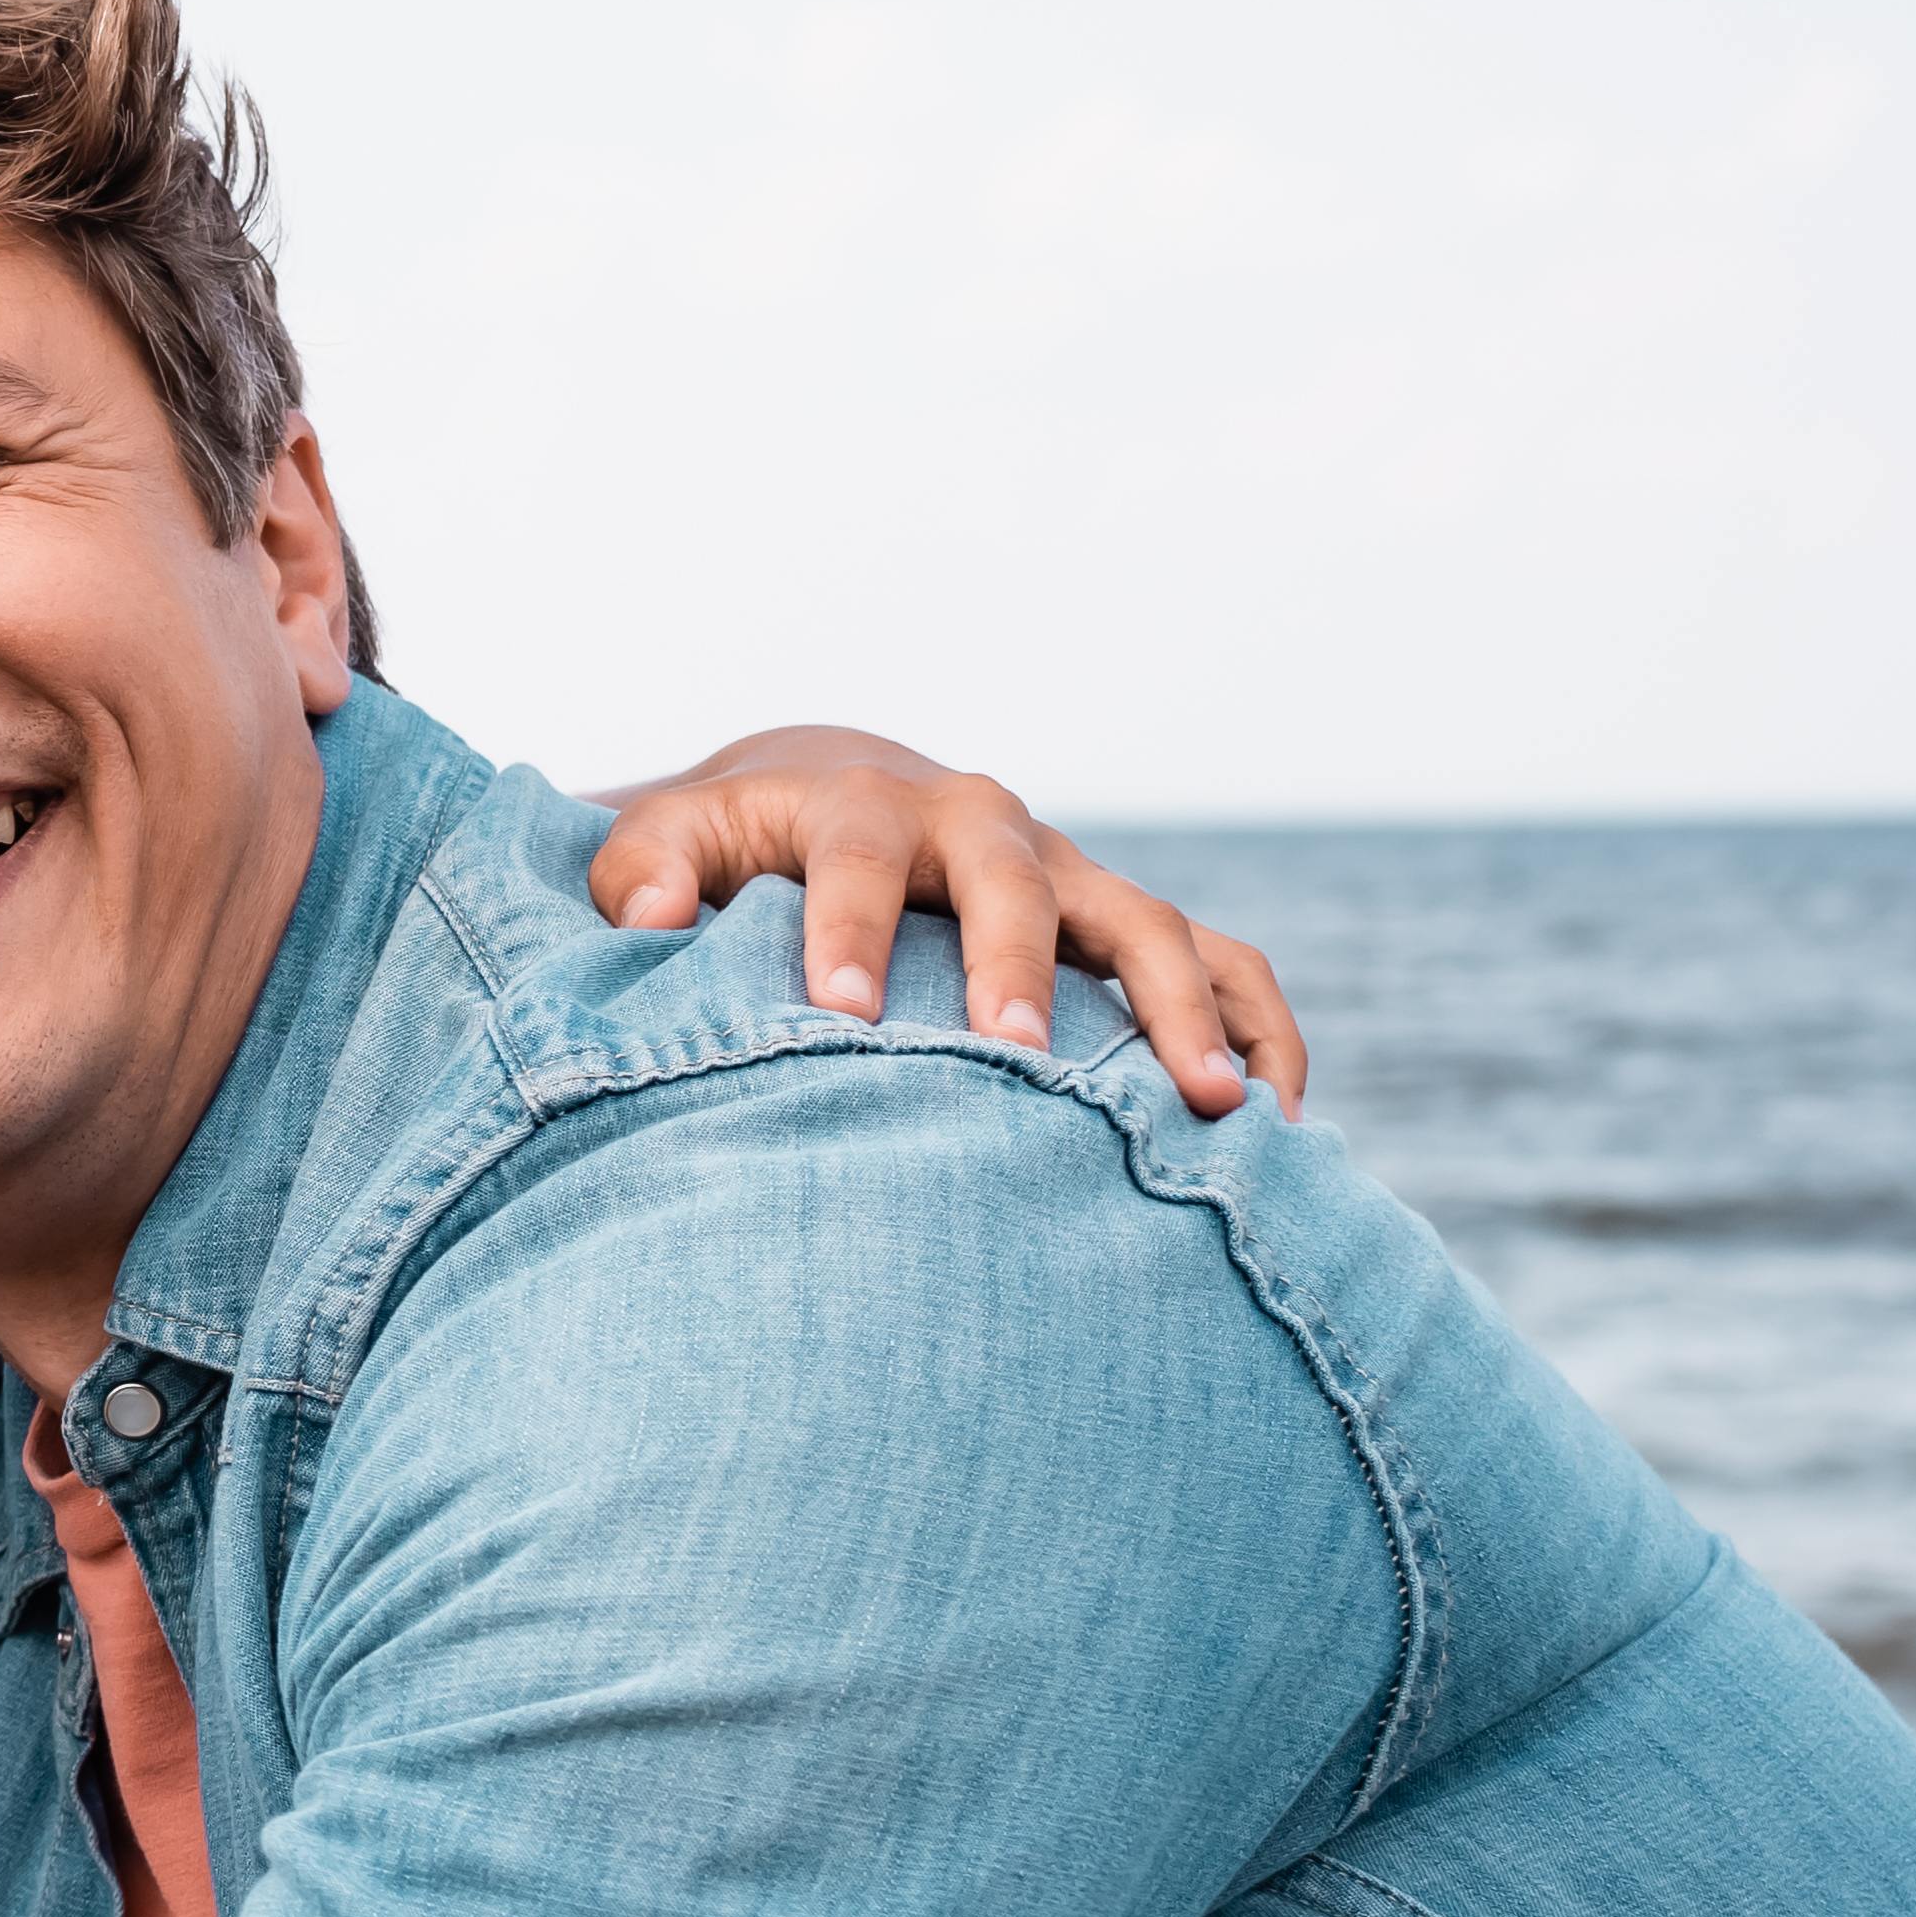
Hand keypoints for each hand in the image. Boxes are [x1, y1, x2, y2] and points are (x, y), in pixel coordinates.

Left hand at [585, 729, 1303, 1122]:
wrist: (829, 796)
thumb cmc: (737, 846)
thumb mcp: (671, 840)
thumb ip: (641, 868)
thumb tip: (647, 916)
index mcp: (863, 807)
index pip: (857, 856)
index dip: (848, 929)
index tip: (840, 1016)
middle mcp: (982, 829)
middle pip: (1019, 883)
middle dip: (1022, 964)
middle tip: (1018, 1050)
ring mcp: (1069, 877)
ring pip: (1155, 925)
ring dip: (1187, 1009)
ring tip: (1218, 1107)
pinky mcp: (1123, 924)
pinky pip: (1224, 965)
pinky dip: (1260, 1029)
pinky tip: (1275, 1119)